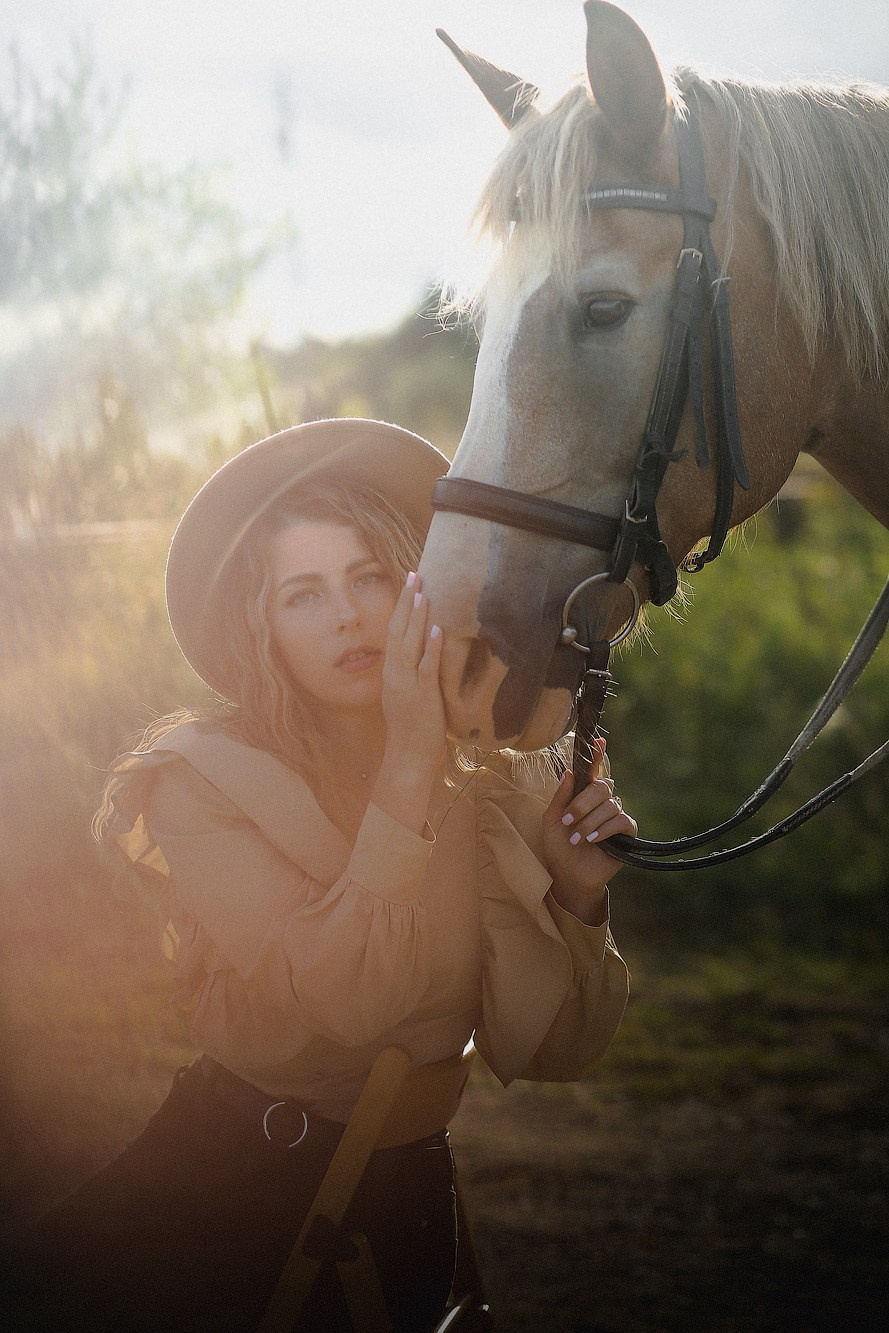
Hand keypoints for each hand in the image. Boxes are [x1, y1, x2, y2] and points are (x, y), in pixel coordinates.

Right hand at [374, 573, 445, 830]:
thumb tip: (428, 648)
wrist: (408, 758)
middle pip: (398, 631)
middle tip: (415, 575)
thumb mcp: (410, 694)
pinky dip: (430, 648)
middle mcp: (395, 674)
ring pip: (409, 645)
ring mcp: (407, 685)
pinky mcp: (421, 697)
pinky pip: (425, 668)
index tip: (410, 584)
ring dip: (416, 618)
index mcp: (392, 673)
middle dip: (407, 602)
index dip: (402, 607)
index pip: (395, 633)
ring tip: (423, 593)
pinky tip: (436, 629)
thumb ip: (415, 671)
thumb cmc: (413, 729)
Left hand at [541, 737, 636, 923]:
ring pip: (609, 804)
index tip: (599, 741)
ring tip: (577, 838)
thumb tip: (569, 772)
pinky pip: (621, 820)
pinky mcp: (626, 833)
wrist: (568, 874)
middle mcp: (602, 802)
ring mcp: (615, 816)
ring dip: (589, 821)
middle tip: (569, 820)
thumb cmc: (558, 846)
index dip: (597, 755)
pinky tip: (593, 840)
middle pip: (602, 786)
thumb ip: (561, 797)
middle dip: (582, 803)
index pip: (593, 771)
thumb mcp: (552, 820)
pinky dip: (604, 829)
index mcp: (583, 795)